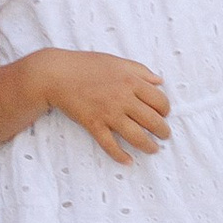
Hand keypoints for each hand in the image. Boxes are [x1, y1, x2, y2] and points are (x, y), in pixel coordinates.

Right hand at [41, 52, 171, 163]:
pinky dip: (120, 155)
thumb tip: (160, 81)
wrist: (57, 74)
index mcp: (131, 81)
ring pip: (136, 136)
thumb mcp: (117, 61)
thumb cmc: (87, 65)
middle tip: (164, 135)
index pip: (159, 100)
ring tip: (153, 149)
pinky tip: (128, 161)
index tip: (164, 114)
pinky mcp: (94, 125)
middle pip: (152, 120)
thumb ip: (141, 70)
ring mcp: (108, 113)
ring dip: (148, 146)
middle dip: (162, 131)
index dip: (165, 110)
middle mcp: (123, 99)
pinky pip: (110, 145)